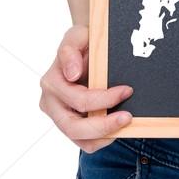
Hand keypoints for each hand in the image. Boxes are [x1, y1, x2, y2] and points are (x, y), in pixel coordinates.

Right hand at [39, 23, 133, 152]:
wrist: (82, 48)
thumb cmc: (81, 41)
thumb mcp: (76, 35)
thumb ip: (70, 51)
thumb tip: (72, 75)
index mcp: (51, 82)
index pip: (79, 99)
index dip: (105, 99)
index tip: (127, 90)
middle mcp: (50, 103)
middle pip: (74, 127)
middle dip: (104, 125)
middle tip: (128, 117)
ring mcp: (58, 116)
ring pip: (79, 139)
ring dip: (105, 135)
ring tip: (125, 123)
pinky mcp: (68, 125)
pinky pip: (84, 142)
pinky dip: (102, 139)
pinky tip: (116, 127)